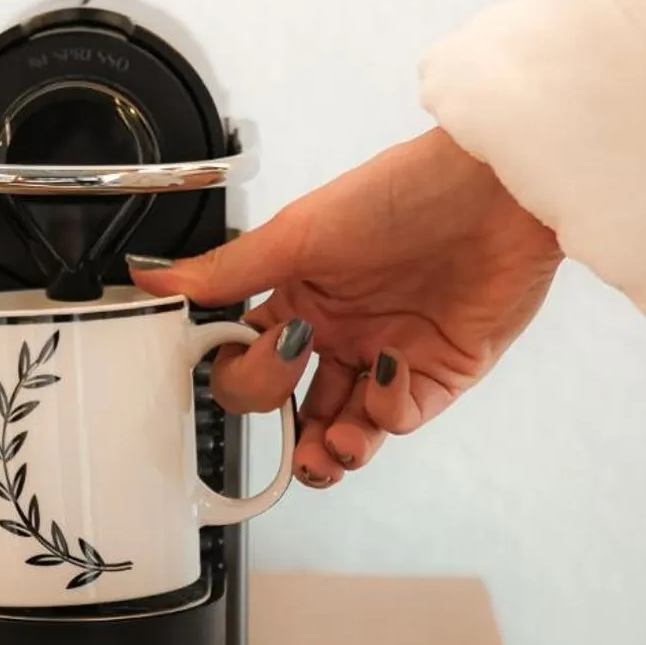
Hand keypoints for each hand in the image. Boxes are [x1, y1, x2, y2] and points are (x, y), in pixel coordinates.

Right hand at [128, 128, 560, 487]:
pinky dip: (388, 412)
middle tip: (294, 427)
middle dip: (290, 437)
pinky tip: (389, 373)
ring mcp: (389, 358)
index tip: (257, 359)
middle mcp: (341, 334)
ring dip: (335, 451)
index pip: (251, 363)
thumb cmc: (400, 193)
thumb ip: (226, 273)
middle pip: (297, 411)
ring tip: (332, 448)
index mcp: (299, 300)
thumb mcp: (298, 233)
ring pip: (349, 431)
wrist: (495, 192)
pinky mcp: (439, 375)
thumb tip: (150, 280)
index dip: (247, 377)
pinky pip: (401, 418)